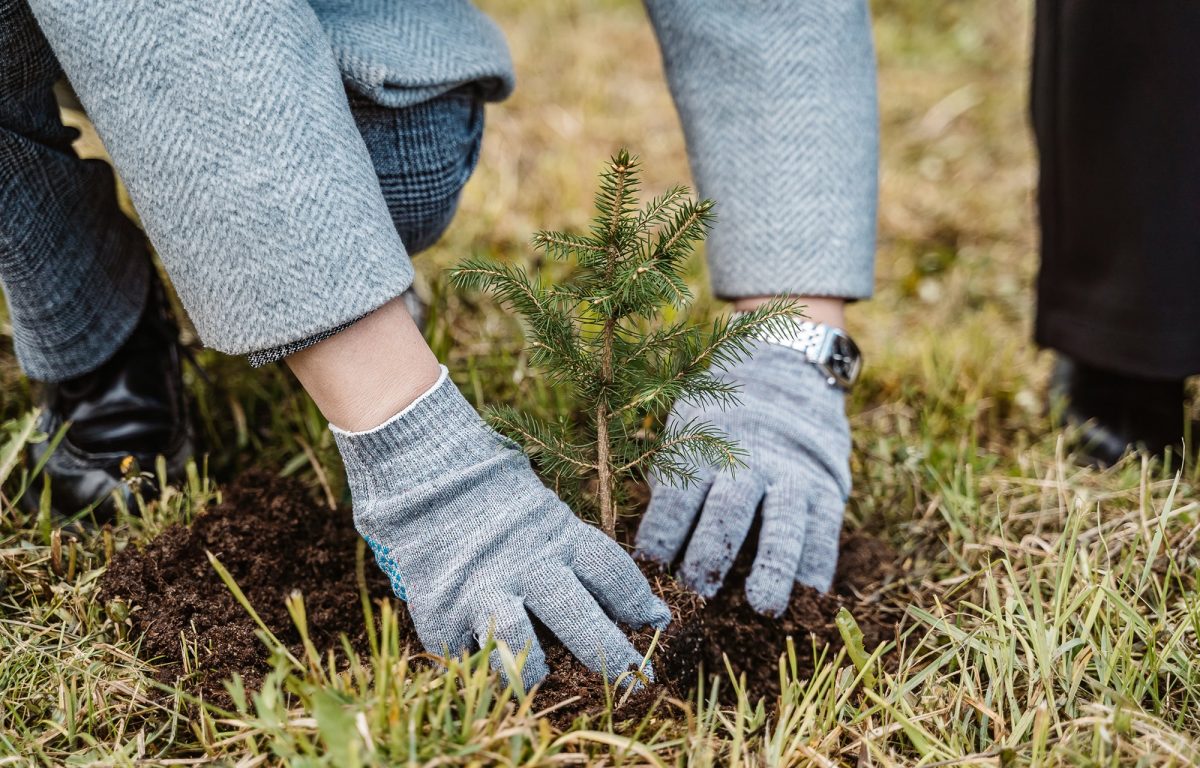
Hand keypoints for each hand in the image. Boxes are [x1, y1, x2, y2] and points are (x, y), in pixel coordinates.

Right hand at [333, 370, 670, 690]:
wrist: (416, 466)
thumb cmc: (488, 492)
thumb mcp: (541, 509)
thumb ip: (574, 552)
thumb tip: (625, 598)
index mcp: (557, 535)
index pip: (612, 572)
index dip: (637, 601)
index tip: (655, 623)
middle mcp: (527, 566)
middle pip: (581, 620)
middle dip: (614, 657)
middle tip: (638, 682)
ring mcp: (482, 591)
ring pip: (522, 652)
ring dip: (536, 675)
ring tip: (541, 681)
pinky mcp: (441, 611)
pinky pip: (463, 656)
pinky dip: (470, 661)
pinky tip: (473, 656)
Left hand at [634, 340, 850, 614]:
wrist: (786, 374)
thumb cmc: (719, 424)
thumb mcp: (687, 433)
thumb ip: (675, 482)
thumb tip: (645, 551)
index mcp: (703, 451)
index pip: (679, 495)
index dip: (664, 531)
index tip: (649, 565)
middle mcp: (748, 464)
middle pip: (729, 511)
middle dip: (712, 552)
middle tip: (698, 591)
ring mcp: (791, 477)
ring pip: (782, 524)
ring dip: (772, 566)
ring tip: (764, 606)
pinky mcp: (827, 490)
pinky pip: (824, 531)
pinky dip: (818, 565)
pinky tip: (811, 598)